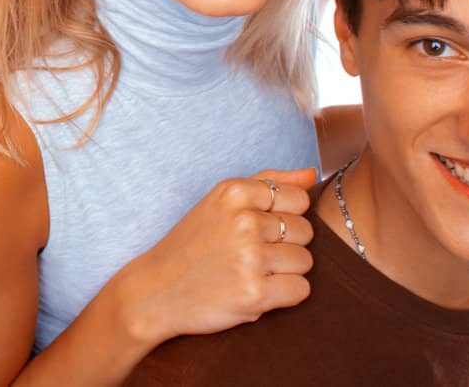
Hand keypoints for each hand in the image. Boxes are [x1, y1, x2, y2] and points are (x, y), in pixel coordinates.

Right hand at [113, 167, 316, 346]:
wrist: (156, 291)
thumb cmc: (192, 245)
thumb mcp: (220, 201)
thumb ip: (268, 182)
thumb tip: (312, 174)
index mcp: (234, 192)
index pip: (299, 199)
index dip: (285, 217)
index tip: (259, 229)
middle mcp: (244, 221)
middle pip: (305, 231)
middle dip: (286, 245)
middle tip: (252, 254)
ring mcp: (250, 258)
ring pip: (305, 261)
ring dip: (285, 271)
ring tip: (253, 272)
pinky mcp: (255, 293)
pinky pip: (301, 289)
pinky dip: (285, 294)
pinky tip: (258, 290)